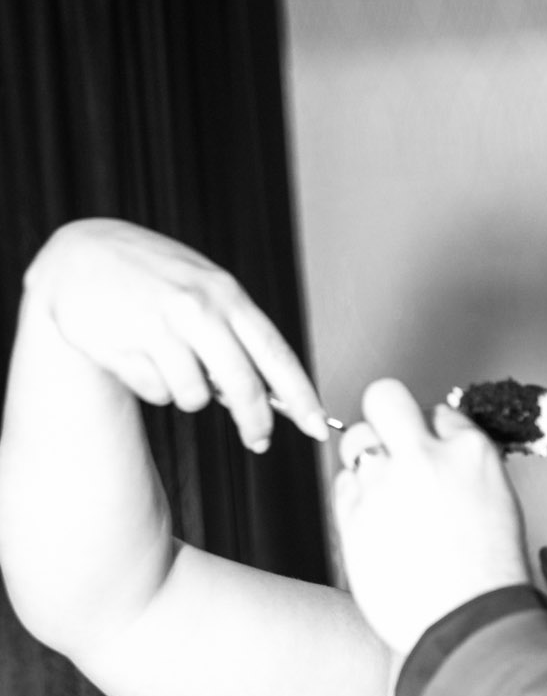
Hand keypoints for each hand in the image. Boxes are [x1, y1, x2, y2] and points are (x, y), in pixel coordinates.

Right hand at [24, 220, 327, 450]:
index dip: (301, 397)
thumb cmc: (154, 277)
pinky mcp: (121, 346)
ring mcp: (157, 327)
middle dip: (255, 422)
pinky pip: (154, 393)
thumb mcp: (202, 289)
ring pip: (194, 398)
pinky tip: (136, 353)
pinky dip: (151, 385)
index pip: (275, 354)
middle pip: (243, 387)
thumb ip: (237, 335)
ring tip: (169, 361)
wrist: (78, 255)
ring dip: (188, 394)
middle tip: (258, 440)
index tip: (319, 429)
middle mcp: (195, 309)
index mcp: (225, 293)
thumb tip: (273, 397)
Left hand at [334, 381, 529, 653]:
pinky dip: (354, 496)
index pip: (439, 412)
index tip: (431, 452)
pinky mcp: (355, 515)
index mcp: (471, 454)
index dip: (432, 432)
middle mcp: (426, 459)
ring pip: (356, 437)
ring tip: (385, 492)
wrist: (468, 624)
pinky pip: (342, 483)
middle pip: (386, 396)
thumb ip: (465, 471)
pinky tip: (376, 522)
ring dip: (367, 458)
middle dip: (386, 414)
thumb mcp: (498, 507)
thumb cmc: (489, 580)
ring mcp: (386, 485)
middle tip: (392, 441)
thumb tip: (443, 455)